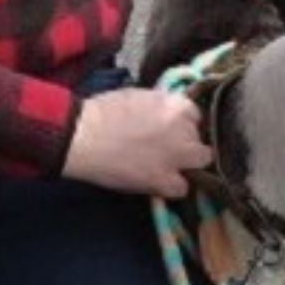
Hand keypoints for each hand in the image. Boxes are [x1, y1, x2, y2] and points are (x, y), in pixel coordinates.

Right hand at [61, 87, 211, 198]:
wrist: (83, 137)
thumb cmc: (102, 111)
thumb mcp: (138, 96)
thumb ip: (160, 105)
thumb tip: (167, 113)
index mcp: (175, 106)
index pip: (194, 114)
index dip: (182, 121)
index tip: (171, 126)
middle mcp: (182, 130)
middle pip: (200, 138)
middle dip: (189, 141)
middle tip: (171, 145)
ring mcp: (175, 157)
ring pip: (201, 161)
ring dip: (187, 163)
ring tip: (168, 165)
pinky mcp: (162, 180)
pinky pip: (182, 188)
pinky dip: (172, 186)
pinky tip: (160, 181)